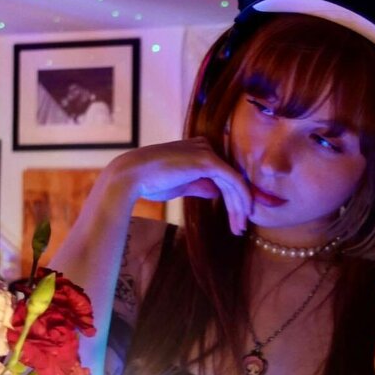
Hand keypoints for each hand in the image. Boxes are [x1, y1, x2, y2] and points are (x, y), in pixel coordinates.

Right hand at [107, 137, 251, 234]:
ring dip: (239, 206)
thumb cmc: (150, 181)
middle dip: (238, 204)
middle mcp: (204, 146)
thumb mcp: (181, 185)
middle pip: (230, 178)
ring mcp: (207, 151)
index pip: (222, 174)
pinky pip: (233, 180)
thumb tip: (215, 191)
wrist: (131, 176)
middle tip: (241, 227)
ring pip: (233, 181)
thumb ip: (200, 185)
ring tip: (240, 228)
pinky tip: (243, 214)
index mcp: (196, 149)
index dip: (233, 197)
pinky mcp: (208, 161)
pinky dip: (241, 198)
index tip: (236, 219)